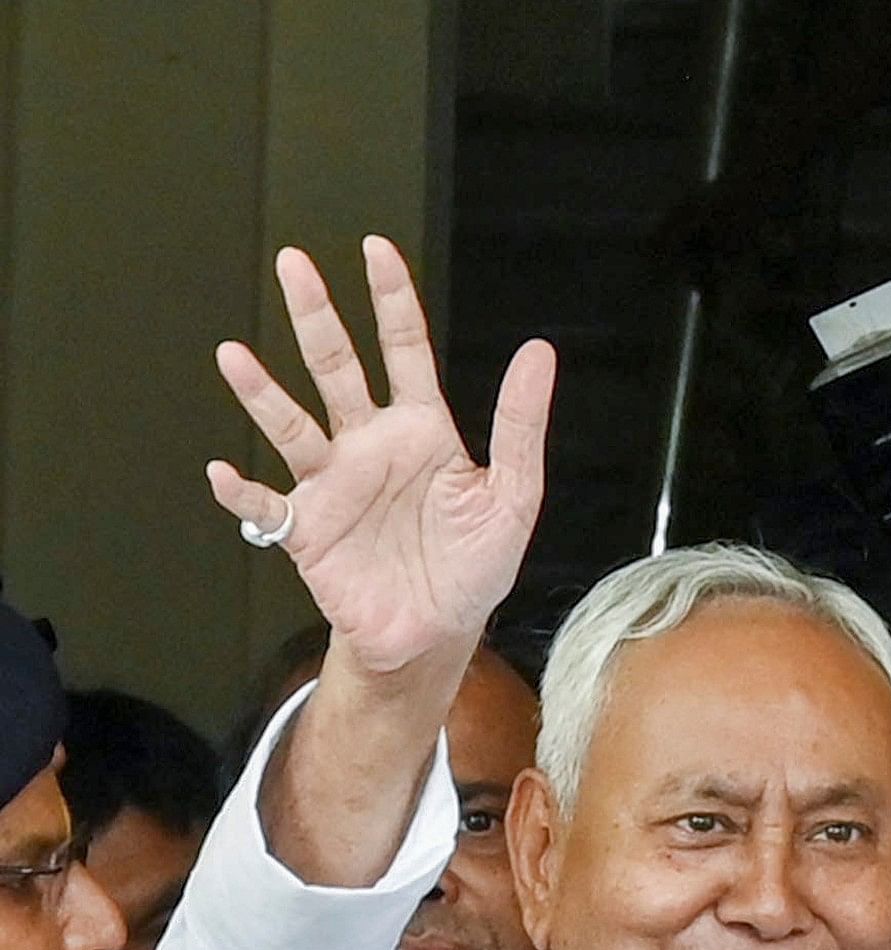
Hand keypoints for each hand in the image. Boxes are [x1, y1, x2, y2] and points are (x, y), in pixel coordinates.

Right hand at [206, 239, 549, 684]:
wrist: (437, 632)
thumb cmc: (472, 566)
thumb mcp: (513, 496)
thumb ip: (521, 426)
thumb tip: (539, 352)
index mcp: (421, 430)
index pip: (404, 351)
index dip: (392, 301)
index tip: (376, 249)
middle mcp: (369, 445)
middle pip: (337, 367)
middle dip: (316, 316)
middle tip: (294, 263)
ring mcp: (332, 483)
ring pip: (291, 425)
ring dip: (263, 394)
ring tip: (235, 357)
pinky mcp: (306, 528)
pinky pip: (266, 503)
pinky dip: (242, 489)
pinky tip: (224, 471)